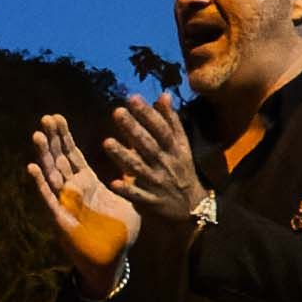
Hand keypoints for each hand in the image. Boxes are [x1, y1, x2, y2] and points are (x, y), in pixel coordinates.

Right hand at [28, 113, 138, 273]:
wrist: (114, 260)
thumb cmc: (120, 232)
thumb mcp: (129, 199)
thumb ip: (129, 178)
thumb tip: (136, 158)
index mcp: (88, 183)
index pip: (72, 154)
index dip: (64, 136)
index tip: (57, 117)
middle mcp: (73, 189)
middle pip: (59, 159)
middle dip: (52, 139)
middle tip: (46, 117)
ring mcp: (65, 202)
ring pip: (51, 174)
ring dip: (43, 155)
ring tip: (37, 135)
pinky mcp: (60, 217)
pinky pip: (48, 198)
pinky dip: (40, 183)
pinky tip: (32, 168)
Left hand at [97, 96, 211, 224]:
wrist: (194, 207)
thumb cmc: (182, 170)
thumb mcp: (182, 145)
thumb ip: (171, 121)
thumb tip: (164, 95)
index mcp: (174, 149)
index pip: (161, 128)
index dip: (148, 114)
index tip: (133, 98)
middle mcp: (165, 163)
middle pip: (148, 144)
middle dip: (133, 128)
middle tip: (117, 112)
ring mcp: (158, 183)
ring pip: (139, 168)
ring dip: (124, 156)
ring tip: (107, 142)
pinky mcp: (152, 201)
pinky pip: (138, 196)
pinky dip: (127, 191)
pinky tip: (114, 183)